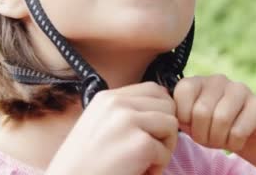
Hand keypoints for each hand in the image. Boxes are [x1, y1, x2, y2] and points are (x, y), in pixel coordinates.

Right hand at [46, 82, 177, 174]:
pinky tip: (137, 172)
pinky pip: (165, 151)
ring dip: (163, 147)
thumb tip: (163, 110)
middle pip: (167, 104)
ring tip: (143, 162)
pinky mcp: (139, 144)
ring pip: (171, 124)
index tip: (149, 133)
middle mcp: (117, 103)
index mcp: (107, 98)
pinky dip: (157, 167)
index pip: (153, 89)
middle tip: (148, 151)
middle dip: (164, 129)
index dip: (160, 111)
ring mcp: (128, 121)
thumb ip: (125, 113)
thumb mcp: (99, 126)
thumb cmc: (84, 165)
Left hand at [173, 75, 255, 162]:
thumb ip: (178, 114)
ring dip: (218, 140)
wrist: (248, 138)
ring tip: (222, 140)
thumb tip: (167, 107)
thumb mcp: (191, 123)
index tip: (191, 126)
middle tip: (208, 139)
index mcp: (198, 81)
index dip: (184, 119)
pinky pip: (238, 131)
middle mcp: (219, 80)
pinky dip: (234, 143)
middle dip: (202, 134)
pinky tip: (237, 140)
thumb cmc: (213, 129)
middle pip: (201, 111)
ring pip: (221, 119)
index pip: (182, 94)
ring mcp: (241, 89)